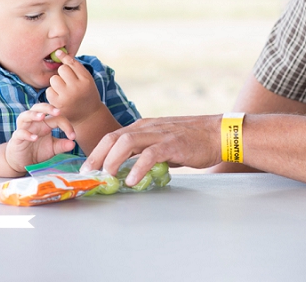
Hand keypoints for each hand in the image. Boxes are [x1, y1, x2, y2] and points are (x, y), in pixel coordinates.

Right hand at [5, 103, 75, 173]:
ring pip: (26, 115)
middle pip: (39, 107)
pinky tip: (34, 138)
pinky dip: (26, 134)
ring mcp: (24, 129)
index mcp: (45, 123)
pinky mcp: (16, 138)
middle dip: (48, 107)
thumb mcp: (52, 149)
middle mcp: (34, 123)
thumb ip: (62, 145)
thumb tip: (73, 144)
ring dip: (34, 114)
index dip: (66, 125)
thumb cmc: (38, 151)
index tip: (73, 137)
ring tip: (42, 116)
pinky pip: (19, 132)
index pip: (57, 117)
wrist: (22, 162)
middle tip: (58, 111)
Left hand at [46, 50, 103, 125]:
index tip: (59, 55)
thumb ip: (74, 65)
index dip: (65, 60)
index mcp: (86, 80)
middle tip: (68, 81)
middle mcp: (77, 88)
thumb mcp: (86, 79)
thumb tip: (58, 52)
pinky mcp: (57, 105)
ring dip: (56, 83)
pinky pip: (49, 90)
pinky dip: (52, 92)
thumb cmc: (86, 93)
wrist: (88, 116)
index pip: (71, 63)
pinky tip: (59, 97)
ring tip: (64, 90)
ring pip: (54, 79)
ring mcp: (67, 97)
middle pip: (61, 69)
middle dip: (62, 73)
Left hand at [81, 115, 222, 185]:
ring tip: (107, 176)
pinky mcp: (172, 144)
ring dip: (113, 159)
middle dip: (97, 156)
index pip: (113, 136)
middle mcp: (148, 127)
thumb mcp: (163, 142)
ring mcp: (160, 134)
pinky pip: (150, 155)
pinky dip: (138, 167)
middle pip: (114, 137)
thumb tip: (131, 169)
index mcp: (144, 126)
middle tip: (89, 174)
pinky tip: (132, 180)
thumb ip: (147, 151)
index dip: (97, 151)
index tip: (87, 168)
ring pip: (127, 142)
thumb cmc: (192, 140)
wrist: (218, 133)